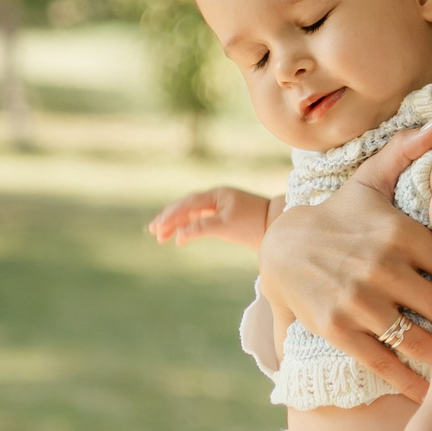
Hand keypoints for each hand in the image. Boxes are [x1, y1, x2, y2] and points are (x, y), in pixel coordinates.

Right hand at [148, 185, 274, 247]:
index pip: (188, 204)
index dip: (170, 216)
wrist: (278, 226)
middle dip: (169, 219)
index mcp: (217, 194)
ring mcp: (222, 205)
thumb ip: (201, 228)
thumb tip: (180, 236)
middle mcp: (218, 196)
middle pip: (187, 206)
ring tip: (162, 236)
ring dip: (177, 223)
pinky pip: (201, 217)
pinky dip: (189, 225)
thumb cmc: (254, 225)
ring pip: (193, 212)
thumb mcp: (225, 227)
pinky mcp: (226, 215)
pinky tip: (182, 235)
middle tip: (153, 232)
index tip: (157, 228)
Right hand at [258, 118, 431, 402]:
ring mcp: (358, 300)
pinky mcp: (339, 328)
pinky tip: (431, 395)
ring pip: (415, 337)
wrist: (280, 245)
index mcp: (397, 231)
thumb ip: (407, 150)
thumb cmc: (338, 212)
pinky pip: (381, 360)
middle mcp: (381, 266)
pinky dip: (408, 381)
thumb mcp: (369, 179)